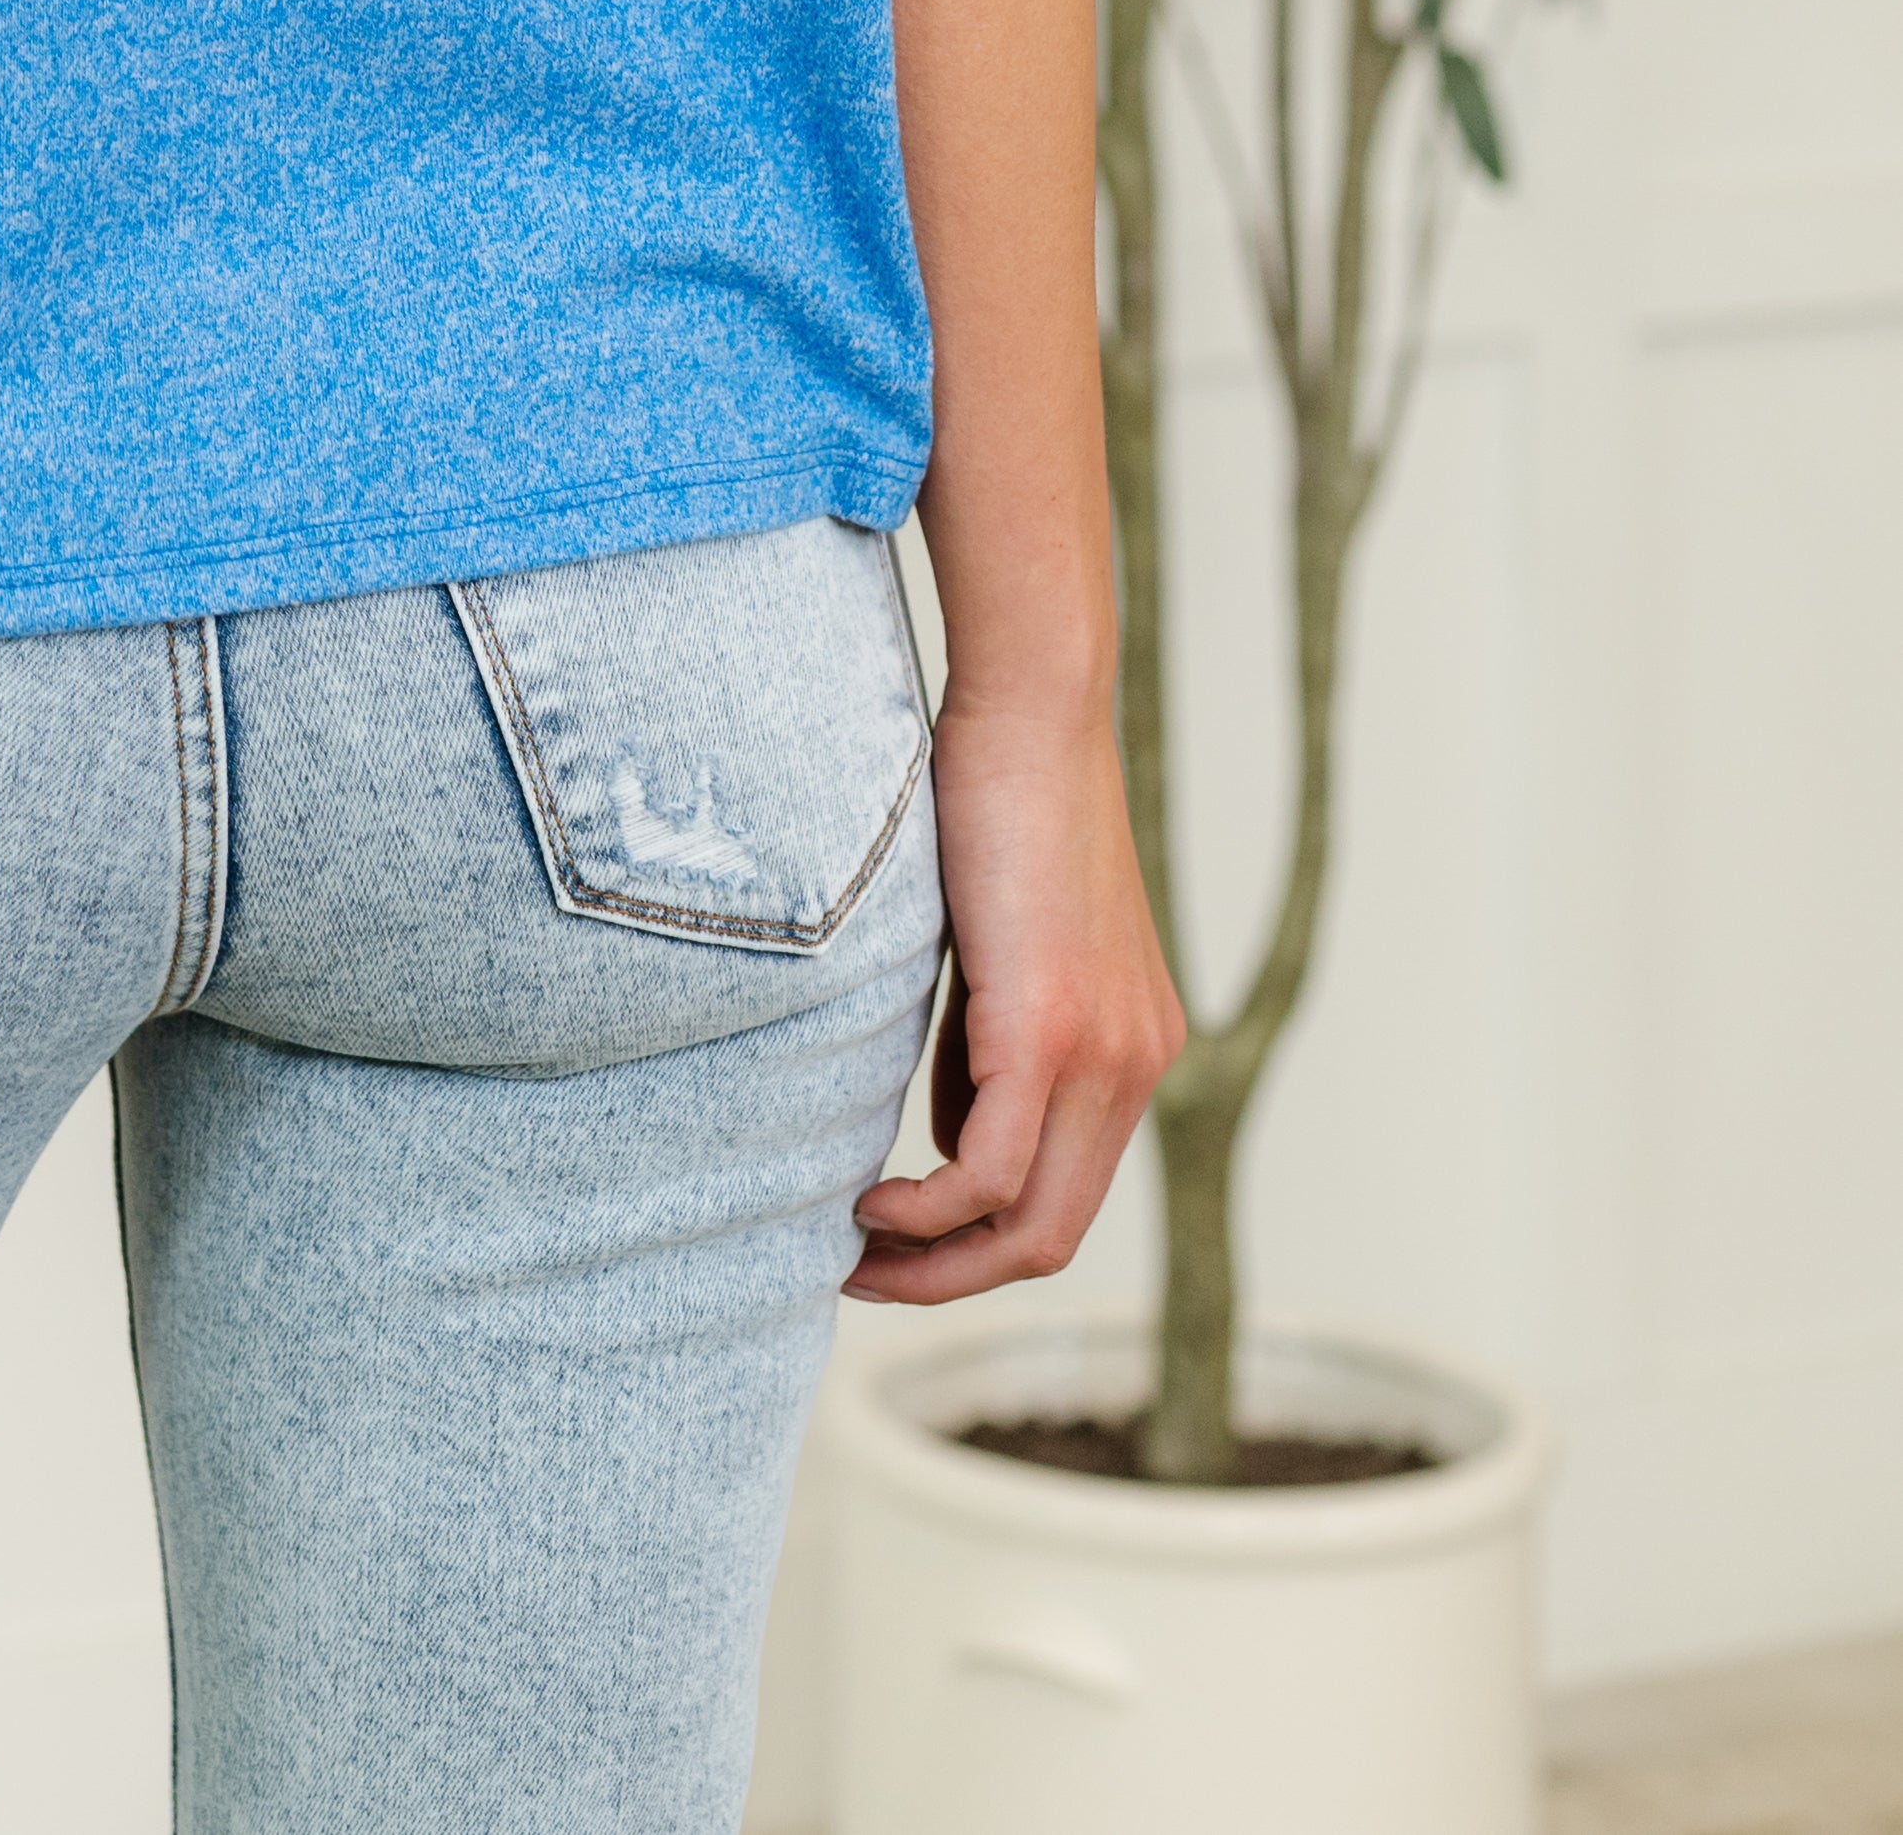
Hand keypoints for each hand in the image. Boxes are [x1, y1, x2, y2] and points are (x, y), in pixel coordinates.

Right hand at [843, 685, 1183, 1300]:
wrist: (1032, 710)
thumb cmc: (996, 800)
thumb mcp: (998, 951)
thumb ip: (987, 1045)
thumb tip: (949, 1137)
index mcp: (1131, 1047)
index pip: (1066, 1195)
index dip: (978, 1242)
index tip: (893, 1240)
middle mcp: (1136, 1064)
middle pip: (1054, 1234)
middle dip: (952, 1277)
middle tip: (860, 1274)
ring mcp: (1106, 1052)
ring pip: (1031, 1223)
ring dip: (934, 1259)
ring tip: (851, 1248)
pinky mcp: (1053, 1028)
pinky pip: (992, 1171)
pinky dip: (927, 1210)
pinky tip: (868, 1197)